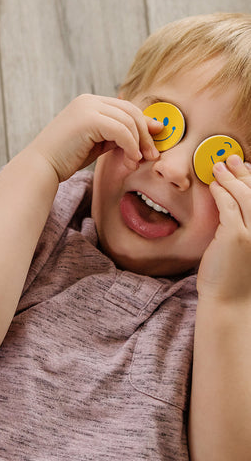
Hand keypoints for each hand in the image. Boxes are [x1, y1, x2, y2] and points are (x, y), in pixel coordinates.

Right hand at [26, 94, 161, 182]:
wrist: (41, 167)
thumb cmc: (66, 158)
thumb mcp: (97, 143)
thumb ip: (118, 134)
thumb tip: (152, 129)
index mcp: (88, 102)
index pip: (125, 108)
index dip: (143, 124)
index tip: (153, 144)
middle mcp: (88, 100)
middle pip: (130, 111)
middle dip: (146, 134)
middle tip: (152, 155)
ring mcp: (87, 108)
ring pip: (128, 120)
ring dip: (139, 143)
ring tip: (138, 162)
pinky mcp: (89, 119)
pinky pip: (121, 131)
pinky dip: (131, 146)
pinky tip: (131, 159)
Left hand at [198, 155, 250, 301]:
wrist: (229, 301)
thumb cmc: (234, 275)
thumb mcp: (244, 245)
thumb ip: (243, 223)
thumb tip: (232, 199)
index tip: (244, 167)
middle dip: (244, 172)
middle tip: (230, 159)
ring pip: (245, 196)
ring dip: (231, 178)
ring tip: (218, 168)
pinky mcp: (237, 237)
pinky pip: (229, 206)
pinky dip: (221, 192)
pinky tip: (214, 186)